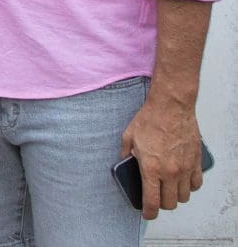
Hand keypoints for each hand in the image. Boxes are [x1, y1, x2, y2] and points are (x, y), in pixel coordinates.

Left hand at [120, 96, 204, 218]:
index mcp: (151, 168)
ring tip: (168, 187)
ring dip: (176, 195)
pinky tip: (182, 179)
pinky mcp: (196, 162)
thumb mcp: (128, 136)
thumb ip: (125, 153)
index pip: (152, 202)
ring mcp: (185, 168)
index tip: (146, 214)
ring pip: (184, 196)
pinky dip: (190, 186)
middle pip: (170, 203)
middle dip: (161, 204)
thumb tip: (124, 162)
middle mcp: (170, 172)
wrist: (171, 107)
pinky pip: (196, 184)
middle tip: (156, 196)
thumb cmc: (149, 119)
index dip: (149, 213)